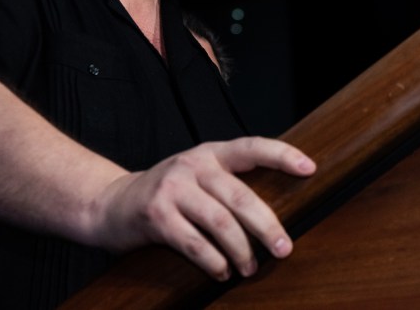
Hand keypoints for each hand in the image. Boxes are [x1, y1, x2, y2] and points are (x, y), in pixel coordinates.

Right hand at [88, 137, 315, 280]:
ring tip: (250, 268)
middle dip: (267, 226)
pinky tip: (222, 271)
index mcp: (207, 154)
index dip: (281, 155)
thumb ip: (227, 184)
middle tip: (284, 249)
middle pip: (239, 196)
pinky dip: (214, 262)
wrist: (110, 203)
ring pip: (220, 222)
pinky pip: (195, 243)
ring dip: (241, 251)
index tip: (309, 168)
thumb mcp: (195, 178)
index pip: (250, 147)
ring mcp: (172, 189)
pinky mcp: (157, 215)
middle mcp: (190, 166)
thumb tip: (279, 214)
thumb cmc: (166, 195)